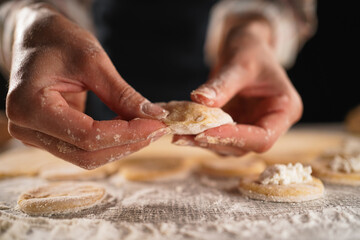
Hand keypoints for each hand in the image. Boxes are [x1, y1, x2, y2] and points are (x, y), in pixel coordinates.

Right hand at [6, 4, 168, 168]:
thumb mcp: (92, 61)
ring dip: (122, 146)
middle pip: (87, 153)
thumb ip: (122, 94)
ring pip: (87, 156)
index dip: (127, 134)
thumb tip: (155, 116)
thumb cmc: (57, 41)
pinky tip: (130, 128)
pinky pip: (84, 148)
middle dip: (128, 144)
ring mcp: (37, 136)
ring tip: (148, 128)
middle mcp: (27, 128)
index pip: (87, 136)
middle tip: (157, 129)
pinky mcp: (50, 136)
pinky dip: (111, 141)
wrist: (36, 39)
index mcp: (29, 106)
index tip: (157, 124)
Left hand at [173, 20, 301, 155]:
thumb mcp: (239, 63)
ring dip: (202, 141)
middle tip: (184, 134)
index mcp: (285, 110)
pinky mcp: (235, 126)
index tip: (205, 131)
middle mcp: (271, 123)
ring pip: (228, 146)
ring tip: (179, 133)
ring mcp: (251, 127)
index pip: (263, 137)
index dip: (235, 138)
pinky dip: (199, 134)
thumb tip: (199, 100)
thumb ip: (222, 85)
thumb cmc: (250, 49)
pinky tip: (181, 128)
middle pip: (244, 146)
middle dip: (214, 141)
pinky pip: (217, 136)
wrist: (245, 46)